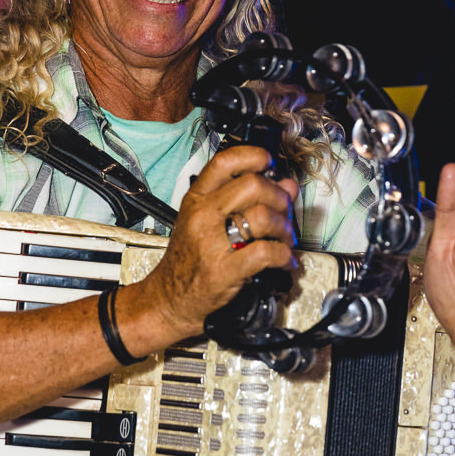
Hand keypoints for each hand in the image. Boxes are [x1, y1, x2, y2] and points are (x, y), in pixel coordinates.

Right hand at [120, 146, 298, 348]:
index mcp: (197, 199)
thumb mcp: (208, 221)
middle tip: (283, 212)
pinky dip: (284, 256)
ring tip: (284, 239)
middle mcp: (202, 216)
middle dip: (279, 197)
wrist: (169, 299)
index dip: (255, 157)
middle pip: (253, 185)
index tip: (269, 166)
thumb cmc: (189, 260)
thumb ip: (246, 200)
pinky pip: (266, 253)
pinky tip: (284, 260)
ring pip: (263, 216)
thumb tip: (285, 184)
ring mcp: (211, 243)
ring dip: (284, 227)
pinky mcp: (224, 270)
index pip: (226, 161)